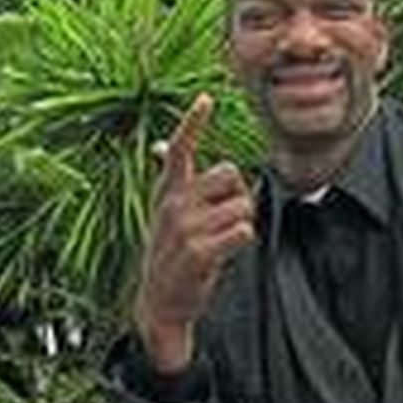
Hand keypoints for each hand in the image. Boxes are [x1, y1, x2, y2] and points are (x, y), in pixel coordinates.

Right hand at [134, 93, 255, 372]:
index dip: (193, 123)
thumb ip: (172, 182)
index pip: (180, 150)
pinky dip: (243, 241)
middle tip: (225, 220)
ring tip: (222, 241)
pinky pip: (243, 230)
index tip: (205, 99)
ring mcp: (185, 228)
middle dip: (239, 195)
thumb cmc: (170, 256)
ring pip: (242, 205)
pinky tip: (226, 253)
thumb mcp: (164, 215)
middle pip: (230, 174)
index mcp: (167, 193)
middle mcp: (174, 205)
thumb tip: (162, 147)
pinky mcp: (199, 251)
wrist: (159, 304)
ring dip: (242, 223)